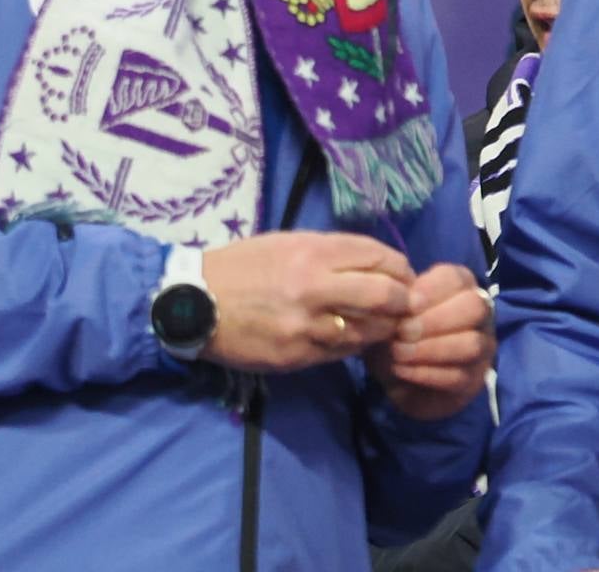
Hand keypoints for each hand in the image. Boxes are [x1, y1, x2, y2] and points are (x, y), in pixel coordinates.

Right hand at [198, 230, 414, 371]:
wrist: (193, 305)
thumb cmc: (242, 267)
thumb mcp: (288, 243)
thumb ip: (333, 252)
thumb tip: (375, 264)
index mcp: (312, 252)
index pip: (377, 257)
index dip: (400, 266)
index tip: (404, 274)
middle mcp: (314, 288)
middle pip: (384, 295)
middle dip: (402, 299)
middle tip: (405, 301)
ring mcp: (306, 326)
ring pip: (369, 330)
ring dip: (384, 326)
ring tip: (385, 322)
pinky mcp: (296, 356)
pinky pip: (342, 353)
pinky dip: (355, 345)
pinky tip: (355, 338)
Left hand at [365, 263, 494, 420]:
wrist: (399, 379)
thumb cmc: (398, 335)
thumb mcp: (392, 316)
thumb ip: (398, 306)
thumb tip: (398, 304)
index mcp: (460, 288)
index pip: (458, 278)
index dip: (432, 290)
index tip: (405, 304)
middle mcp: (480, 314)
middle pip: (474, 307)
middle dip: (436, 319)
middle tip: (403, 332)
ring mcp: (482, 348)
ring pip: (471, 344)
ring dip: (431, 348)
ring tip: (399, 353)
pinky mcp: (474, 380)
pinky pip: (458, 376)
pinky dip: (426, 373)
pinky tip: (402, 371)